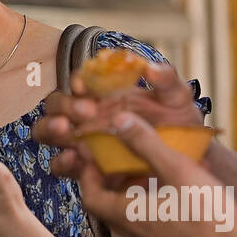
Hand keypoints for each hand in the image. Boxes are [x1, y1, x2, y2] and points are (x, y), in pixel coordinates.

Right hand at [33, 59, 203, 148]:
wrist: (188, 165)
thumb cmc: (178, 125)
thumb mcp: (177, 99)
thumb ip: (166, 80)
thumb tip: (149, 67)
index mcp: (105, 93)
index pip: (79, 81)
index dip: (77, 81)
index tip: (85, 86)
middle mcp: (87, 115)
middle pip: (57, 105)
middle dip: (65, 106)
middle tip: (87, 112)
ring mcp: (83, 141)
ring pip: (48, 132)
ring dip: (51, 129)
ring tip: (66, 131)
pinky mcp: (85, 170)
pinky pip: (61, 165)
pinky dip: (63, 162)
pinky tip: (75, 160)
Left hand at [49, 112, 236, 236]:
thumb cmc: (209, 214)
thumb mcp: (178, 169)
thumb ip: (146, 143)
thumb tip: (119, 119)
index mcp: (129, 218)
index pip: (91, 197)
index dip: (88, 176)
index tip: (96, 158)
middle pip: (110, 210)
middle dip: (112, 185)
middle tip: (123, 163)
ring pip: (134, 224)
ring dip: (136, 200)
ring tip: (153, 178)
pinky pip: (155, 236)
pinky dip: (155, 216)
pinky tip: (179, 203)